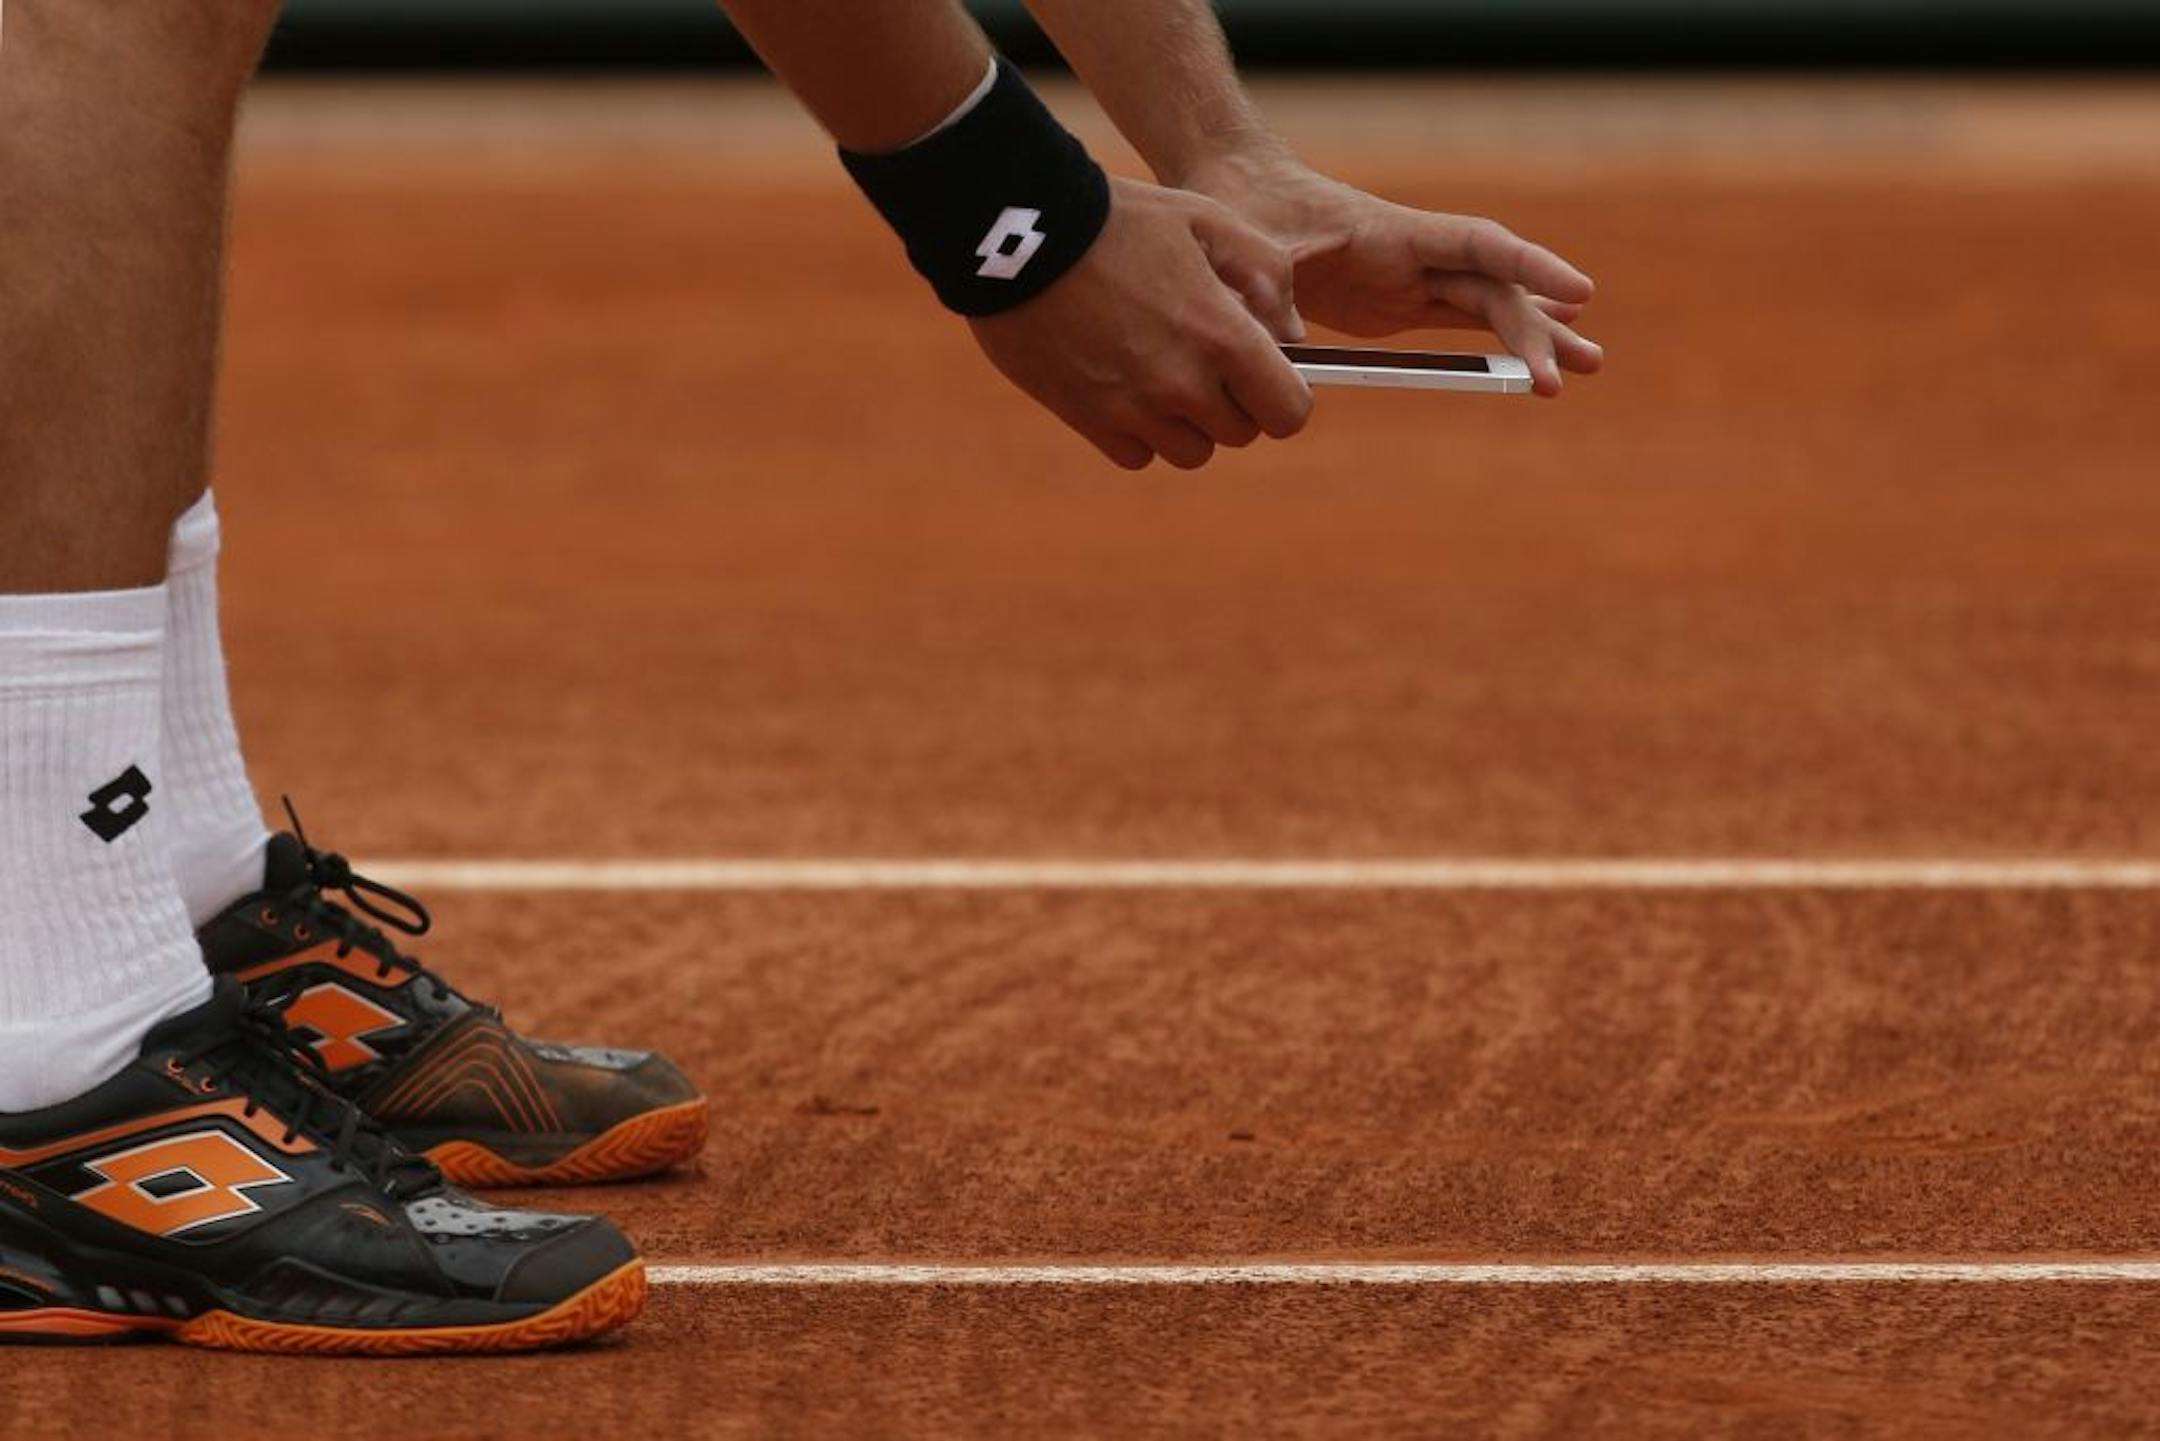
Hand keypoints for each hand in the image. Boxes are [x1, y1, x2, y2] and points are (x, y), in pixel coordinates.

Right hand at [969, 176, 1314, 469]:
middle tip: (1207, 358)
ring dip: (1188, 422)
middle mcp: (1181, 384)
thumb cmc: (1121, 218)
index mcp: (1222, 336)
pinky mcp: (1086, 417)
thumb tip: (1293, 334)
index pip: (1287, 412)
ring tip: (1164, 371)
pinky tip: (1127, 386)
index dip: (1284, 395)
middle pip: (1239, 434)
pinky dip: (1140, 433)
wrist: (1020, 232)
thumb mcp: (1207, 218)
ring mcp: (1131, 407)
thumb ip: (1266, 272)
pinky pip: (1136, 454)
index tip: (1265, 372)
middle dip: (1234, 401)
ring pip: (1190, 451)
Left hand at [1181, 150, 1602, 396]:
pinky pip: (1460, 323)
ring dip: (1534, 337)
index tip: (1579, 291)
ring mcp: (1410, 279)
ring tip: (1587, 367)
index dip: (1530, 267)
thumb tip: (1286, 350)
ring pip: (1488, 307)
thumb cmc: (1246, 209)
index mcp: (1392, 233)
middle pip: (1493, 289)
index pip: (1477, 246)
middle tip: (1575, 370)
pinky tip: (1537, 357)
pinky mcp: (1397, 303)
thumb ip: (1272, 297)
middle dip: (1536, 329)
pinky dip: (1499, 341)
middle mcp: (1414, 254)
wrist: (1236, 190)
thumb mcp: (1252, 253)